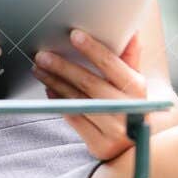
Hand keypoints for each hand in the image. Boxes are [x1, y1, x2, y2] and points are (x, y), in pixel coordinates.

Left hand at [31, 28, 146, 158]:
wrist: (137, 145)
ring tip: (39, 70)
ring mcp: (112, 129)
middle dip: (63, 67)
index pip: (111, 64)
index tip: (74, 35)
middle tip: (42, 55)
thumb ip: (131, 59)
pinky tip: (49, 91)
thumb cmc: (131, 107)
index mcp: (136, 88)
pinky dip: (59, 103)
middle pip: (89, 83)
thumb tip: (132, 32)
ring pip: (77, 101)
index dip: (92, 48)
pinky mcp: (99, 144)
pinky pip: (74, 119)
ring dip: (54, 83)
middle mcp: (126, 108)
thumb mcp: (135, 84)